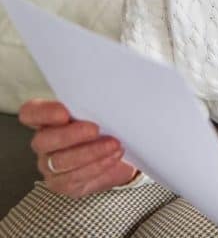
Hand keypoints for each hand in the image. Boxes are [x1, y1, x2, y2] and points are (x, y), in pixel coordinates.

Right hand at [20, 99, 136, 197]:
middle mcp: (44, 142)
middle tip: (95, 129)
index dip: (43, 112)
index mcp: (48, 119)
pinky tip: (112, 157)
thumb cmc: (106, 129)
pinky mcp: (62, 184)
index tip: (64, 113)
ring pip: (60, 161)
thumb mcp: (101, 114)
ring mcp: (49, 165)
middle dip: (71, 135)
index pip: (31, 113)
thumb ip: (95, 107)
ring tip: (113, 145)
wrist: (118, 154)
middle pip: (43, 140)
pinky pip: (75, 177)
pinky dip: (97, 166)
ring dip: (90, 152)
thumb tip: (107, 101)